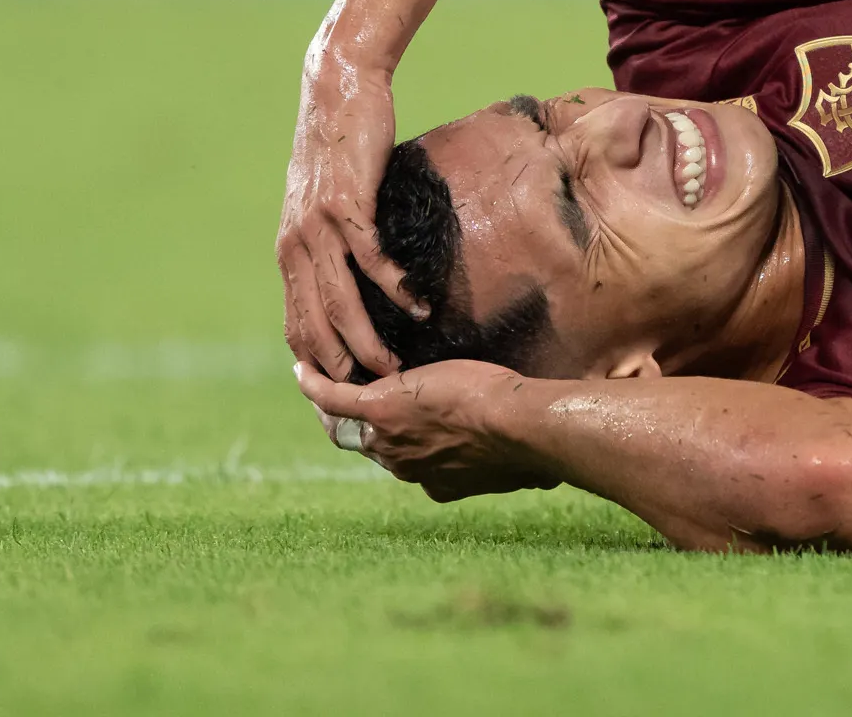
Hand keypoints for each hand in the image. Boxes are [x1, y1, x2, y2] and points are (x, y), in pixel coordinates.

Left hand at [277, 52, 422, 377]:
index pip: (297, 324)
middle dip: (342, 366)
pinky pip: (369, 257)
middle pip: (316, 323)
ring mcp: (317, 226)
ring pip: (340, 299)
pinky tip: (414, 305)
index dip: (316, 364)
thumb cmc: (341, 145)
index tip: (344, 395)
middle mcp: (296, 246)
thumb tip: (355, 273)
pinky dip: (392, 286)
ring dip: (367, 337)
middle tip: (372, 396)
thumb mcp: (327, 201)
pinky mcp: (345, 204)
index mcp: (290, 252)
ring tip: (394, 365)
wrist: (338, 89)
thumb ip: (333, 240)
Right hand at [296, 360, 562, 502]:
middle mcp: (405, 466)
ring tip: (320, 382)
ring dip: (331, 405)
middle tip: (346, 404)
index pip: (410, 462)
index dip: (402, 447)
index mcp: (437, 480)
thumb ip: (521, 470)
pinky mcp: (378, 409)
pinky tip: (302, 371)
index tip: (404, 433)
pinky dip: (317, 384)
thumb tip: (549, 480)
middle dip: (358, 428)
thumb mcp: (523, 466)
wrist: (517, 427)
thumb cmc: (533, 445)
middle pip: (371, 445)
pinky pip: (335, 396)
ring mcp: (387, 440)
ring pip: (345, 423)